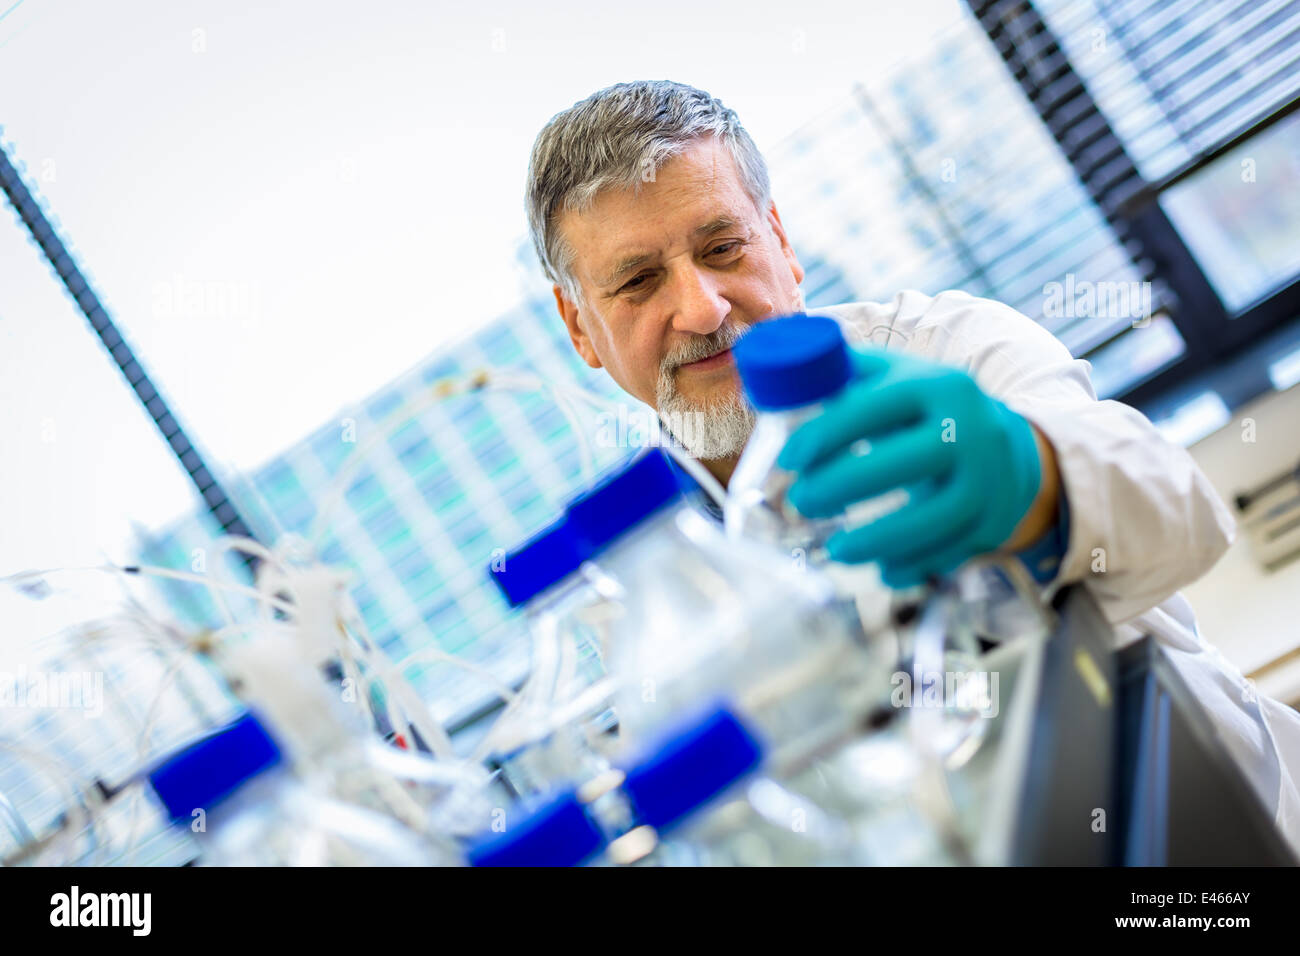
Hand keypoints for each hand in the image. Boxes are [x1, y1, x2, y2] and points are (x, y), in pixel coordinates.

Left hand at [778, 347, 1043, 586]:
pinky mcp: (996, 520)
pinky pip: (953, 550)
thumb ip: (843, 377)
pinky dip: (914, 565)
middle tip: (801, 501)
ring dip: (879, 538)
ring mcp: (989, 477)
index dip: (826, 433)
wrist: (1007, 447)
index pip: (875, 407)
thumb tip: (774, 386)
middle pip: (905, 462)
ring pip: (936, 517)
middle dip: (844, 485)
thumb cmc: (926, 413)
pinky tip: (881, 571)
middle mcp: (970, 428)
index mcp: (935, 385)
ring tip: (836, 550)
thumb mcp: (896, 379)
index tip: (790, 459)